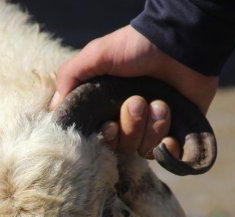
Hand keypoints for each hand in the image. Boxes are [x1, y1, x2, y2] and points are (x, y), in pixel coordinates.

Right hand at [51, 26, 217, 157]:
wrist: (180, 42)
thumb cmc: (136, 47)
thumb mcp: (96, 56)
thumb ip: (70, 78)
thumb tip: (53, 110)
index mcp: (110, 109)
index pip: (102, 139)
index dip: (107, 137)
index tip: (110, 125)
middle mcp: (132, 121)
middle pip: (125, 147)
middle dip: (131, 127)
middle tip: (137, 101)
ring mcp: (156, 127)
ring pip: (147, 149)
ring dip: (153, 127)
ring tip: (161, 103)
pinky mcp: (180, 130)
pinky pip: (171, 155)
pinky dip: (171, 148)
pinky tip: (173, 134)